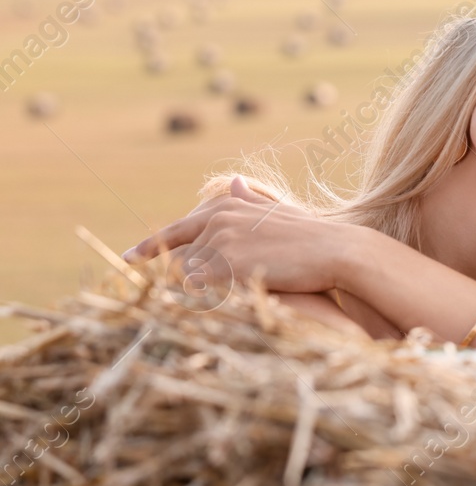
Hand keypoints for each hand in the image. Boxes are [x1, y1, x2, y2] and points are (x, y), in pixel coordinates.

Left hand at [124, 177, 355, 298]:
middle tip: (178, 296)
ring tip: (215, 301)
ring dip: (199, 291)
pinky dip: (207, 299)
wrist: (336, 251)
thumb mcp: (276, 213)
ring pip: (189, 276)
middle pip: (181, 257)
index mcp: (227, 206)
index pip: (178, 228)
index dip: (150, 245)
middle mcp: (217, 220)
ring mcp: (220, 242)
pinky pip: (203, 290)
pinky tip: (221, 305)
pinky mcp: (227, 265)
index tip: (128, 259)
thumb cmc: (313, 235)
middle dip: (183, 278)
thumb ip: (248, 201)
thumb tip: (234, 181)